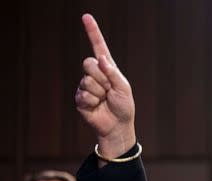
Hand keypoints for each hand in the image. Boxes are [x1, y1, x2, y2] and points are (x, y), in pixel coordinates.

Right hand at [75, 14, 135, 157]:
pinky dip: (93, 101)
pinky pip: (84, 94)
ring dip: (99, 92)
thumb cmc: (124, 106)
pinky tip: (97, 106)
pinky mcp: (80, 98)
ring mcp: (86, 86)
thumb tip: (101, 59)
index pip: (98, 47)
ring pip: (87, 81)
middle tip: (108, 89)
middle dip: (101, 77)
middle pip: (88, 63)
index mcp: (107, 69)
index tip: (86, 17)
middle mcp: (95, 74)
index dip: (92, 32)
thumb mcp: (123, 88)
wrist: (117, 125)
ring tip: (104, 100)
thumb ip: (113, 73)